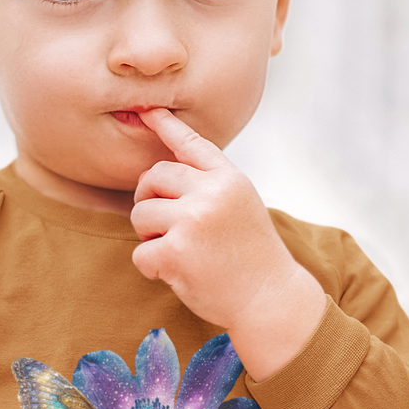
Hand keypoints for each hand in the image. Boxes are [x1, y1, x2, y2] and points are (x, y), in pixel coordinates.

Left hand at [132, 108, 326, 381]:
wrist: (269, 299)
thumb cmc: (251, 256)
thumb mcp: (241, 206)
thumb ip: (210, 185)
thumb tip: (163, 171)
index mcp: (229, 179)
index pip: (191, 145)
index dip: (166, 125)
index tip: (147, 110)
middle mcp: (212, 193)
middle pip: (152, 178)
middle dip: (147, 200)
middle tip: (162, 225)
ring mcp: (193, 220)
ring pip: (140, 215)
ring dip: (148, 237)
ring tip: (177, 252)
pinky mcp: (176, 251)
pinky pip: (140, 252)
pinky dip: (151, 267)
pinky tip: (175, 273)